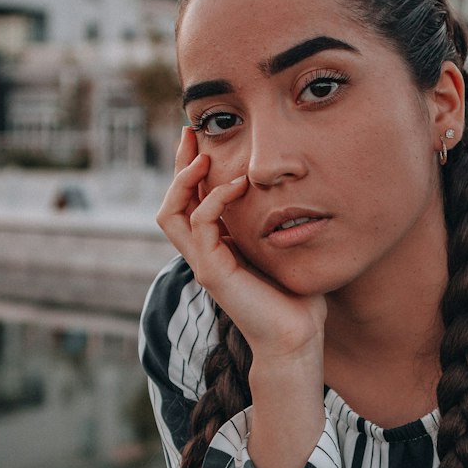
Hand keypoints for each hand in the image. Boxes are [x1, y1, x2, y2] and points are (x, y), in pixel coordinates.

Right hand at [157, 127, 325, 358]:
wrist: (297, 335)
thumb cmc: (296, 295)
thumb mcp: (280, 247)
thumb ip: (272, 222)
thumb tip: (288, 189)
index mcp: (216, 246)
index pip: (189, 201)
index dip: (190, 169)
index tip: (201, 137)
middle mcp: (203, 253)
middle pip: (170, 203)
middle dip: (178, 165)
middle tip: (190, 132)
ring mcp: (204, 263)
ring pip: (170, 214)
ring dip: (185, 180)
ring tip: (204, 156)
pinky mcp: (213, 272)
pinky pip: (200, 226)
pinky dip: (214, 200)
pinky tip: (237, 185)